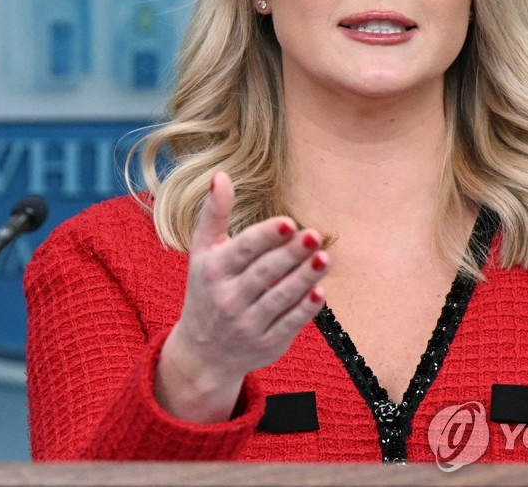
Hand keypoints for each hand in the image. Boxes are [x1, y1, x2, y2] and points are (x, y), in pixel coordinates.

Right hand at [155, 171, 328, 422]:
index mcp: (212, 271)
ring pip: (279, 299)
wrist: (202, 351)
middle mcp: (227, 299)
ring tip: (324, 258)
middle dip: (290, 254)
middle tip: (314, 234)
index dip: (266, 236)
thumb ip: (214, 214)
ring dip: (303, 279)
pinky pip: (289, 325)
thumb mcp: (202, 251)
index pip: (242, 250)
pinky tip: (321, 291)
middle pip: (263, 274)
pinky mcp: (266, 344)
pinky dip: (305, 310)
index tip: (289, 222)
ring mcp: (246, 325)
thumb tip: (221, 175)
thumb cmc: (206, 288)